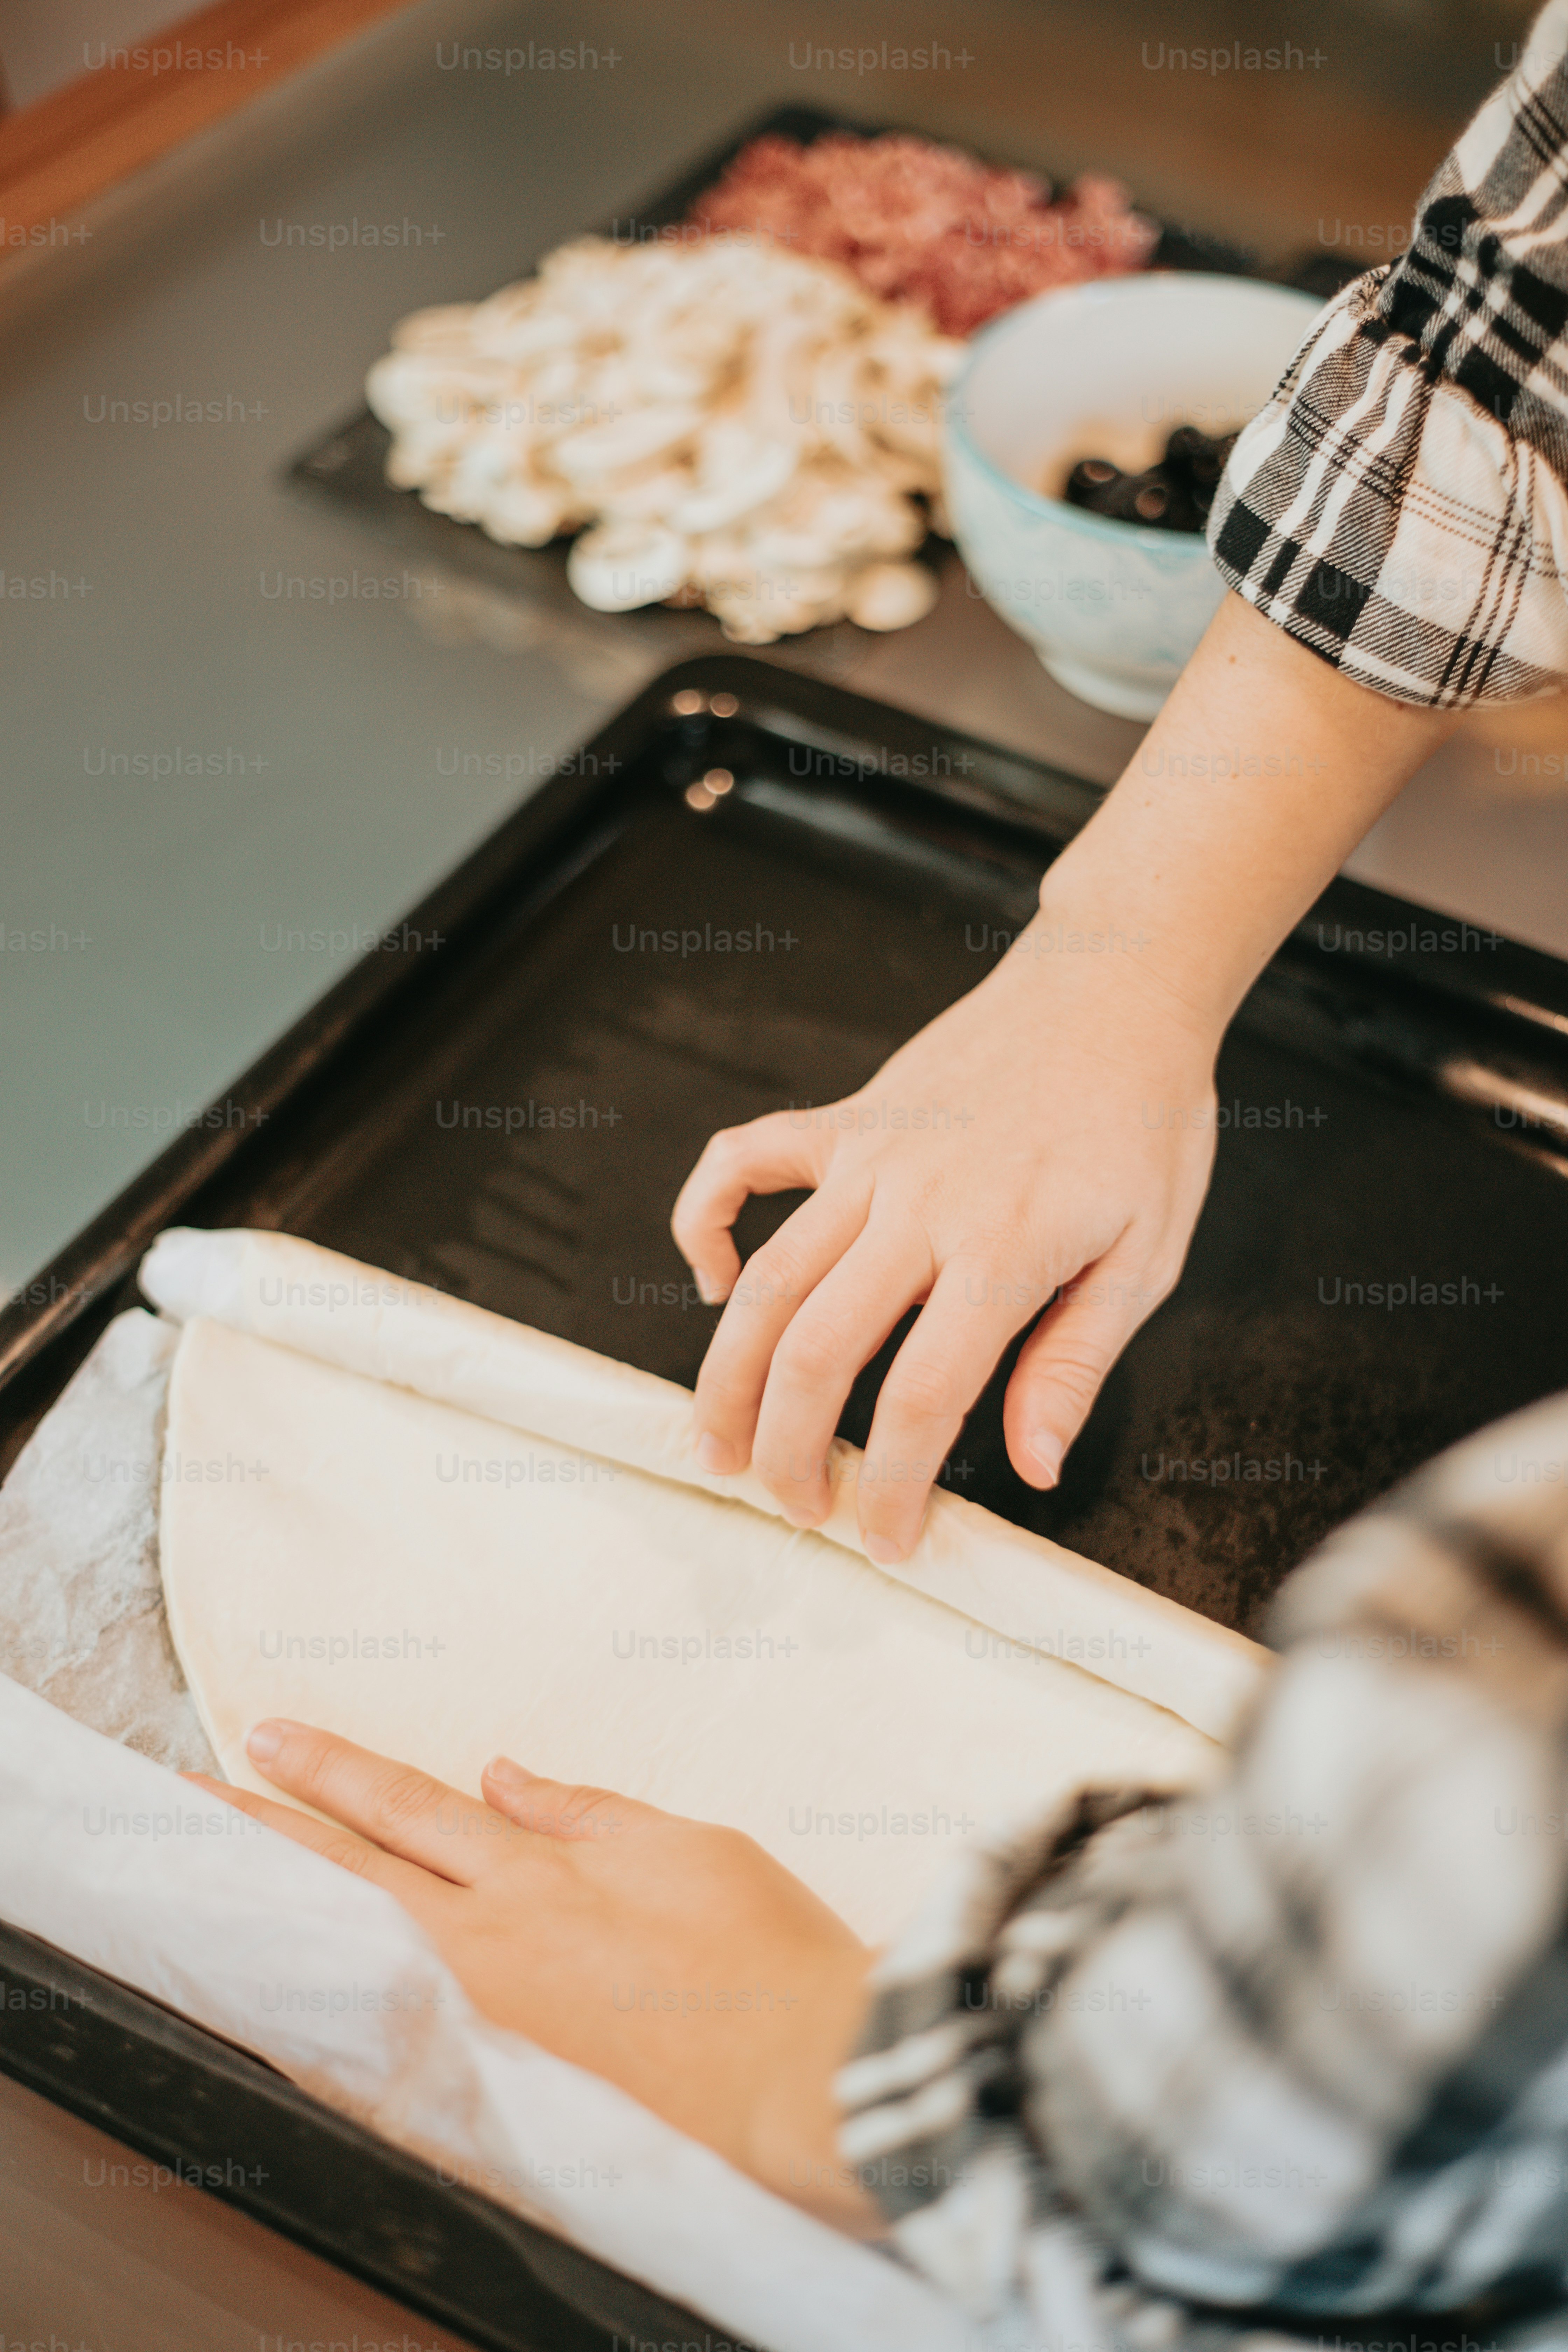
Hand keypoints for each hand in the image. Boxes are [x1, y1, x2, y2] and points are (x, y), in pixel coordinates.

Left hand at [191, 1723, 876, 2230]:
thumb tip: (501, 1777)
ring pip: (359, 1943)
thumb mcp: (686, 1845)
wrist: (804, 2071)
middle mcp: (495, 1940)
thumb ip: (585, 1814)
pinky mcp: (507, 2080)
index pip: (410, 1806)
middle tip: (194, 1789)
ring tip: (224, 1874)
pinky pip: (395, 2031)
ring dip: (287, 1901)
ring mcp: (490, 2016)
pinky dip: (334, 2007)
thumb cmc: (764, 1952)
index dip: (337, 1770)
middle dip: (271, 1822)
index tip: (273, 1737)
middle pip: (355, 1868)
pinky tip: (294, 1998)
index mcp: (540, 1873)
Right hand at [673, 912, 1219, 1560]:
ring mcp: (868, 1156)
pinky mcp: (844, 1118)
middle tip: (794, 1508)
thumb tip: (1033, 1467)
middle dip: (787, 1451)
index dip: (889, 1486)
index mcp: (1000, 1251)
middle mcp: (917, 1205)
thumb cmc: (1143, 1124)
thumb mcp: (1145, 1256)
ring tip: (717, 1446)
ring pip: (762, 1279)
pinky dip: (704, 1219)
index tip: (885, 1539)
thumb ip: (1077, 1363)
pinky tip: (711, 1280)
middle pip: (812, 1351)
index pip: (917, 1399)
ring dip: (725, 1375)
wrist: (1114, 988)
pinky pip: (742, 1160)